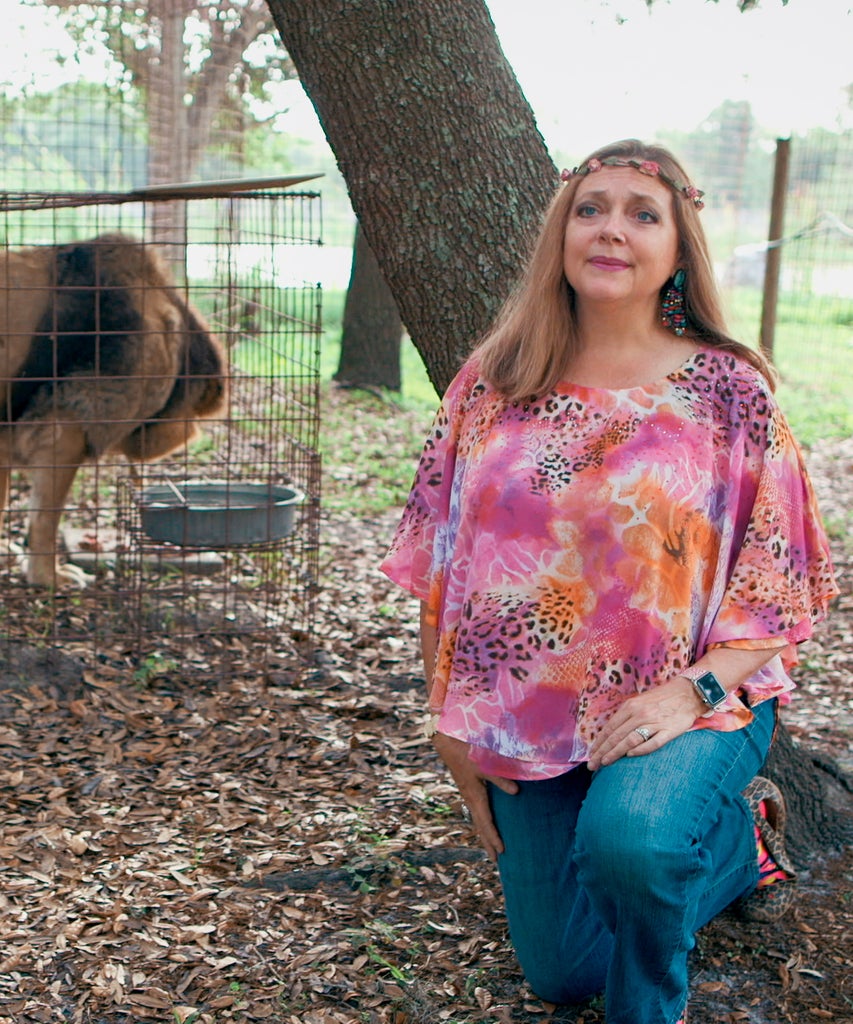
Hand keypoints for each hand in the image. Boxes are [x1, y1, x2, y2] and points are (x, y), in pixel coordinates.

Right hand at [431, 733, 518, 861]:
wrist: (447, 742)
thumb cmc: (467, 752)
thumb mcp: (485, 764)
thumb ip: (500, 778)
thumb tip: (516, 792)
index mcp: (475, 796)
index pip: (486, 822)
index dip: (494, 837)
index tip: (502, 852)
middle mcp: (470, 798)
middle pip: (480, 826)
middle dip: (488, 843)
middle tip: (496, 860)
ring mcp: (467, 794)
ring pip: (476, 819)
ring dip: (484, 834)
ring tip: (490, 846)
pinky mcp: (467, 788)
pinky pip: (475, 811)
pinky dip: (481, 822)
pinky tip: (484, 822)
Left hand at [586, 676, 704, 771]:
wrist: (688, 693)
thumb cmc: (661, 699)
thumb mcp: (639, 702)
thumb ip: (626, 715)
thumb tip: (610, 732)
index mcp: (631, 707)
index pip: (610, 728)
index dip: (599, 742)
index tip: (591, 754)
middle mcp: (640, 714)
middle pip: (616, 735)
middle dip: (602, 751)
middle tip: (592, 764)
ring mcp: (654, 722)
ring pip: (630, 740)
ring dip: (615, 752)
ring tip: (605, 763)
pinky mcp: (669, 731)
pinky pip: (653, 742)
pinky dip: (640, 749)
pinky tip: (630, 755)